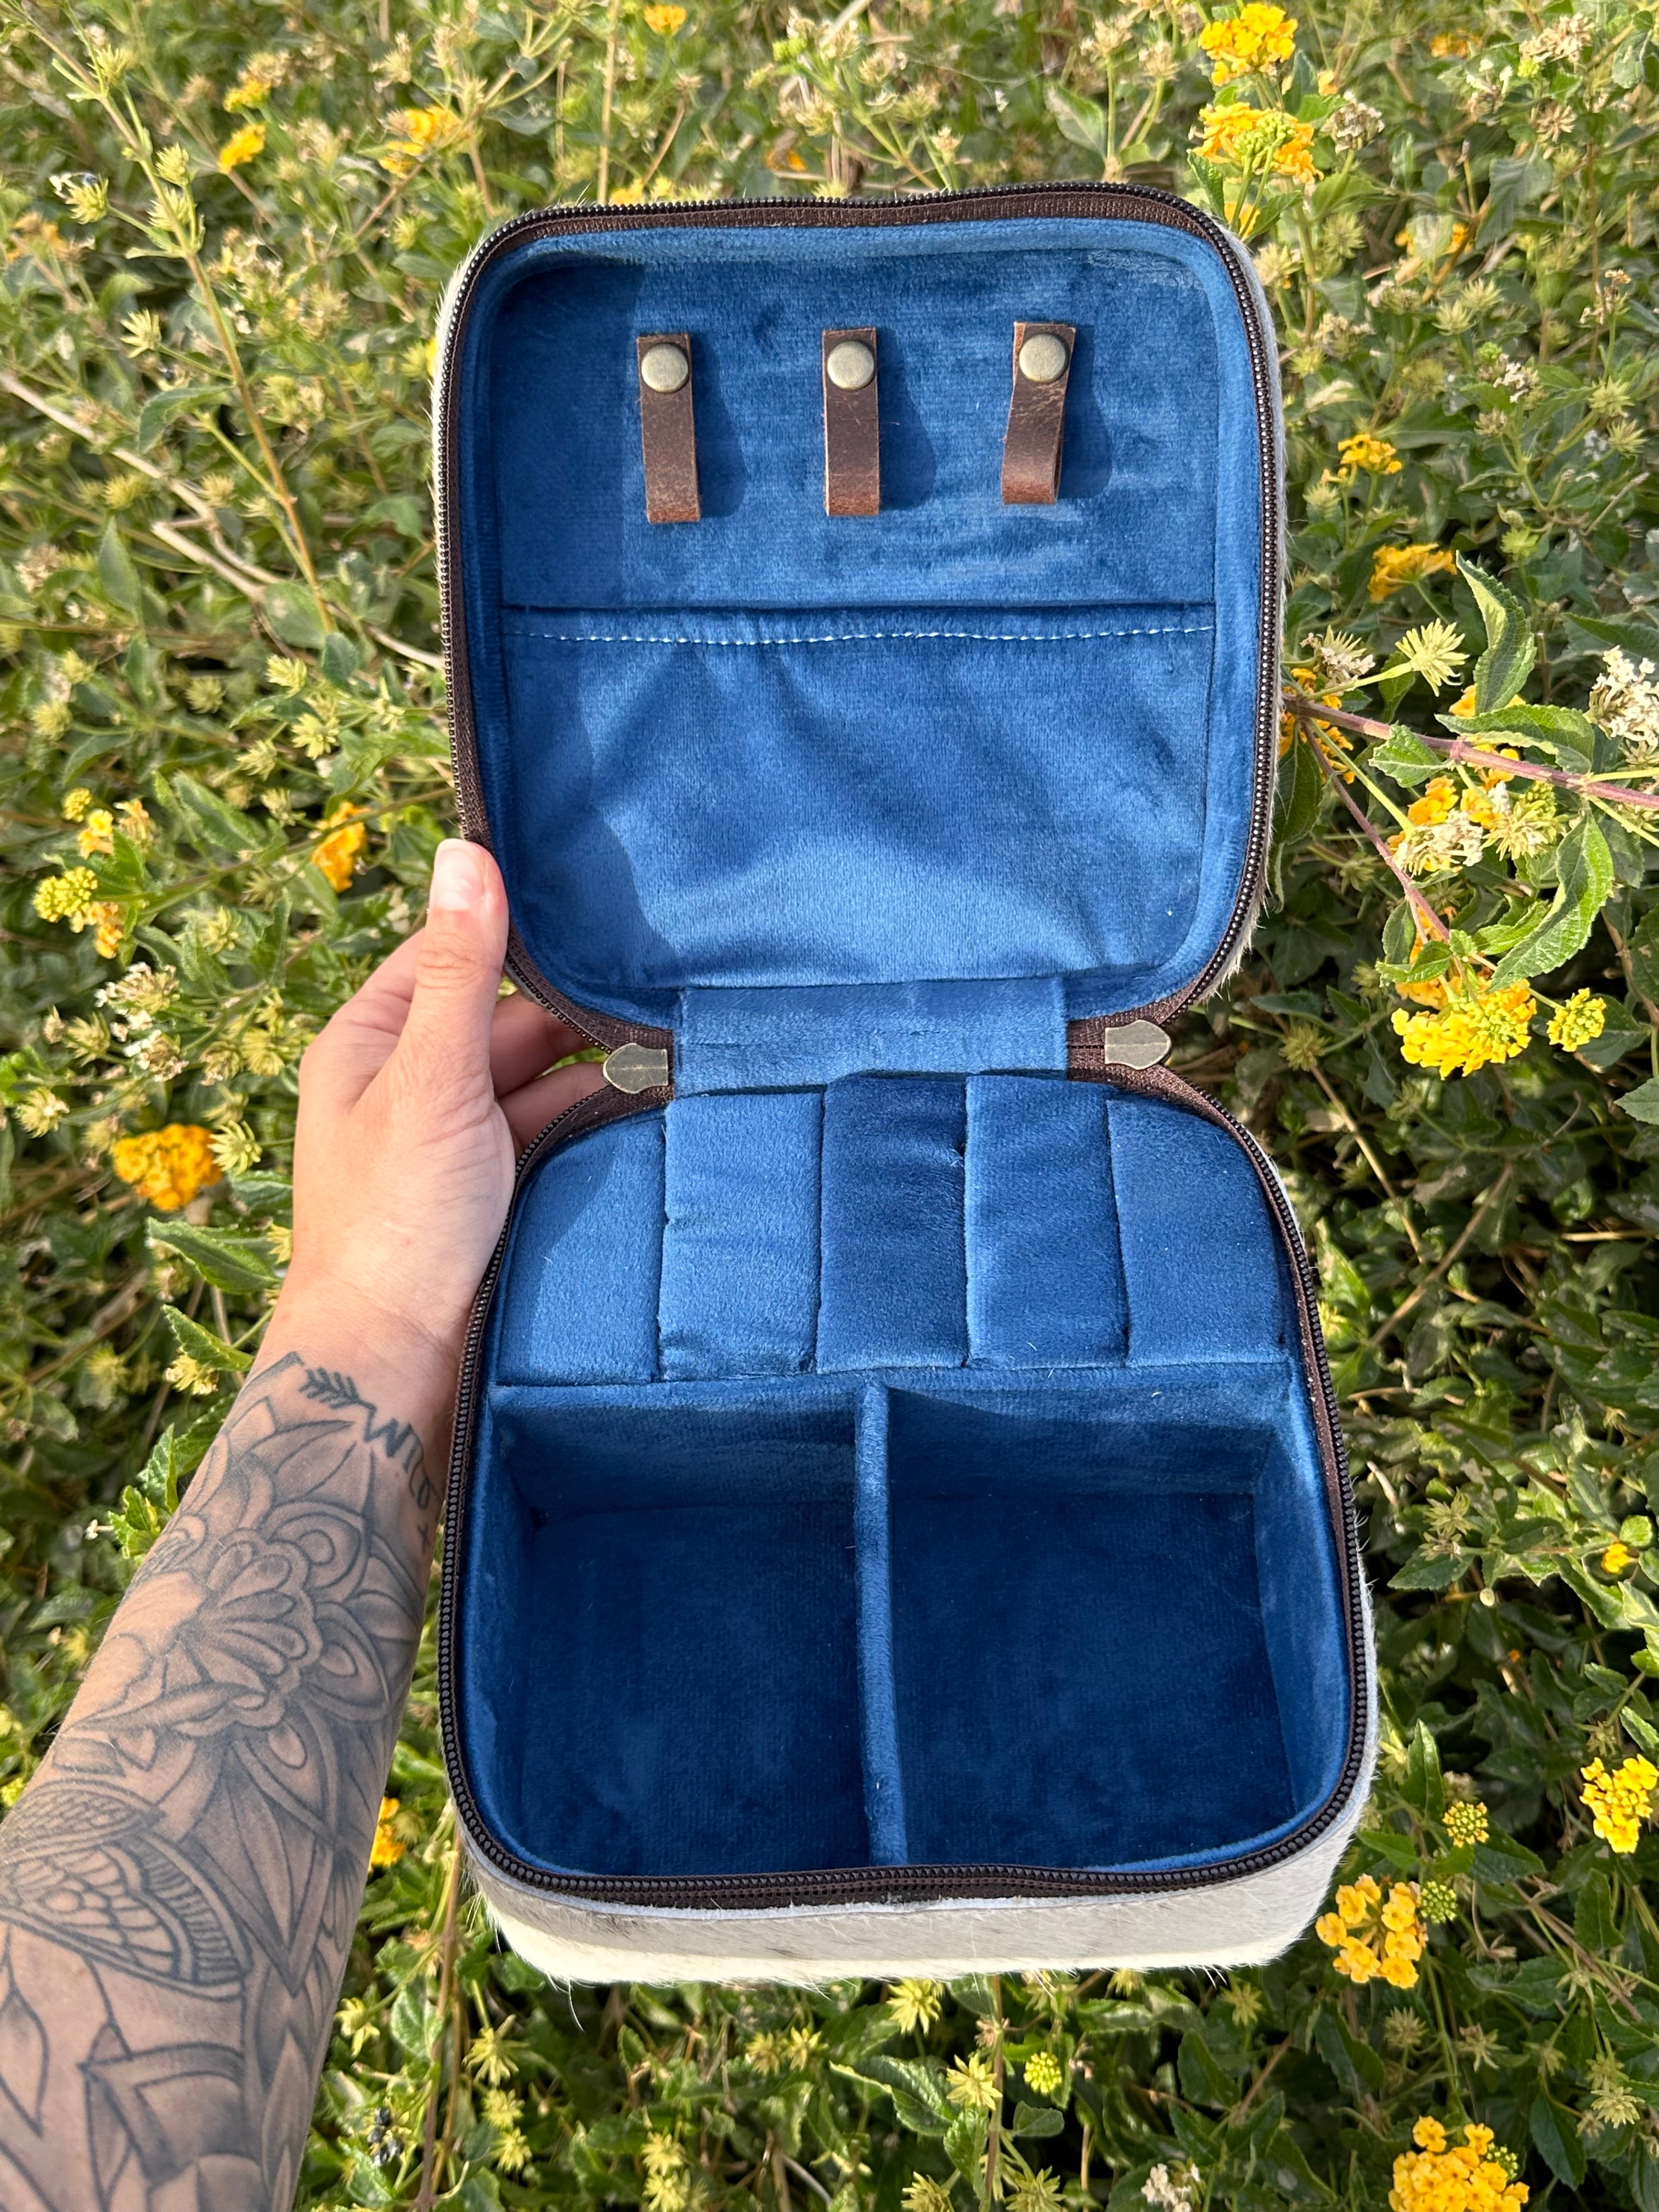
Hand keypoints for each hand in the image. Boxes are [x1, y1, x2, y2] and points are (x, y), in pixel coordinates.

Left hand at [268, 839, 605, 1416]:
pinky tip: (651, 1105)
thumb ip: (463, 971)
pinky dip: (597, 1119)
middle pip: (507, 1017)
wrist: (397, 1364)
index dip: (517, 933)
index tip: (596, 910)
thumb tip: (466, 850)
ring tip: (669, 1049)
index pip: (453, 954)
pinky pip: (554, 1131)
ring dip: (594, 1069)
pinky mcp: (496, 1185)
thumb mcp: (433, 1078)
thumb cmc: (394, 1220)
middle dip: (575, 1011)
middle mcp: (410, 1081)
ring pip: (540, 1076)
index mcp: (370, 1042)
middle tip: (656, 992)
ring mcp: (455, 1136)